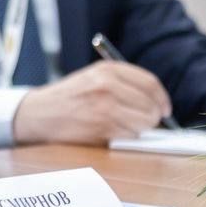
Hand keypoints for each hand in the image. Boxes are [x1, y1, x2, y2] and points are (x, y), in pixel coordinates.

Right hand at [13, 61, 171, 144]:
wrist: (40, 113)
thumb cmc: (69, 97)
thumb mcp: (93, 77)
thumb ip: (123, 83)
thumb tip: (156, 100)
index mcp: (106, 70)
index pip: (149, 83)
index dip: (162, 98)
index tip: (165, 108)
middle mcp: (107, 85)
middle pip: (151, 105)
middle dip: (153, 116)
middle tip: (146, 120)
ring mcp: (105, 107)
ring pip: (143, 123)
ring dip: (139, 128)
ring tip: (122, 125)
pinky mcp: (102, 127)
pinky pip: (130, 135)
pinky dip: (126, 137)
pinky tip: (112, 131)